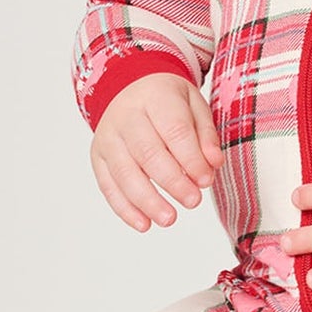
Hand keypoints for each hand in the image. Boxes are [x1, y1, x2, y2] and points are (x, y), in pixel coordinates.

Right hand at [90, 74, 221, 230]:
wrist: (129, 87)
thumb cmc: (168, 101)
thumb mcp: (194, 105)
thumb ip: (206, 135)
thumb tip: (214, 164)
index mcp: (155, 98)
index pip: (174, 130)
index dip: (191, 158)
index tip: (206, 180)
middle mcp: (126, 116)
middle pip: (147, 153)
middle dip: (172, 181)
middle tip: (193, 202)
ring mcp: (108, 138)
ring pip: (124, 172)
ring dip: (147, 200)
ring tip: (169, 219)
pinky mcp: (98, 157)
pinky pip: (108, 185)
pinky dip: (125, 208)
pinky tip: (144, 224)